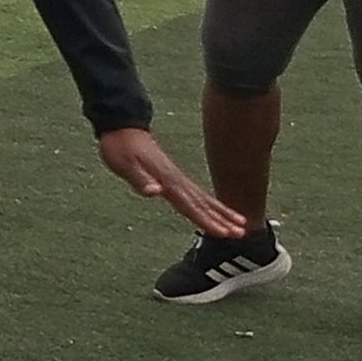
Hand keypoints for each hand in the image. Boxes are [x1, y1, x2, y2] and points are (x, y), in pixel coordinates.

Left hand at [97, 126, 244, 240]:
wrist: (121, 126)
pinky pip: (197, 193)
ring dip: (222, 212)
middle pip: (203, 203)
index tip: (223, 233)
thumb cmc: (120, 146)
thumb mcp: (124, 164)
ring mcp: (176, 177)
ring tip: (241, 225)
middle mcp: (176, 179)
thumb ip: (141, 179)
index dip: (206, 220)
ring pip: (203, 199)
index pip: (190, 204)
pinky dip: (210, 203)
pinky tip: (216, 209)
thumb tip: (157, 191)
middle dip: (222, 219)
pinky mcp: (173, 176)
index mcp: (167, 179)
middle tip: (241, 234)